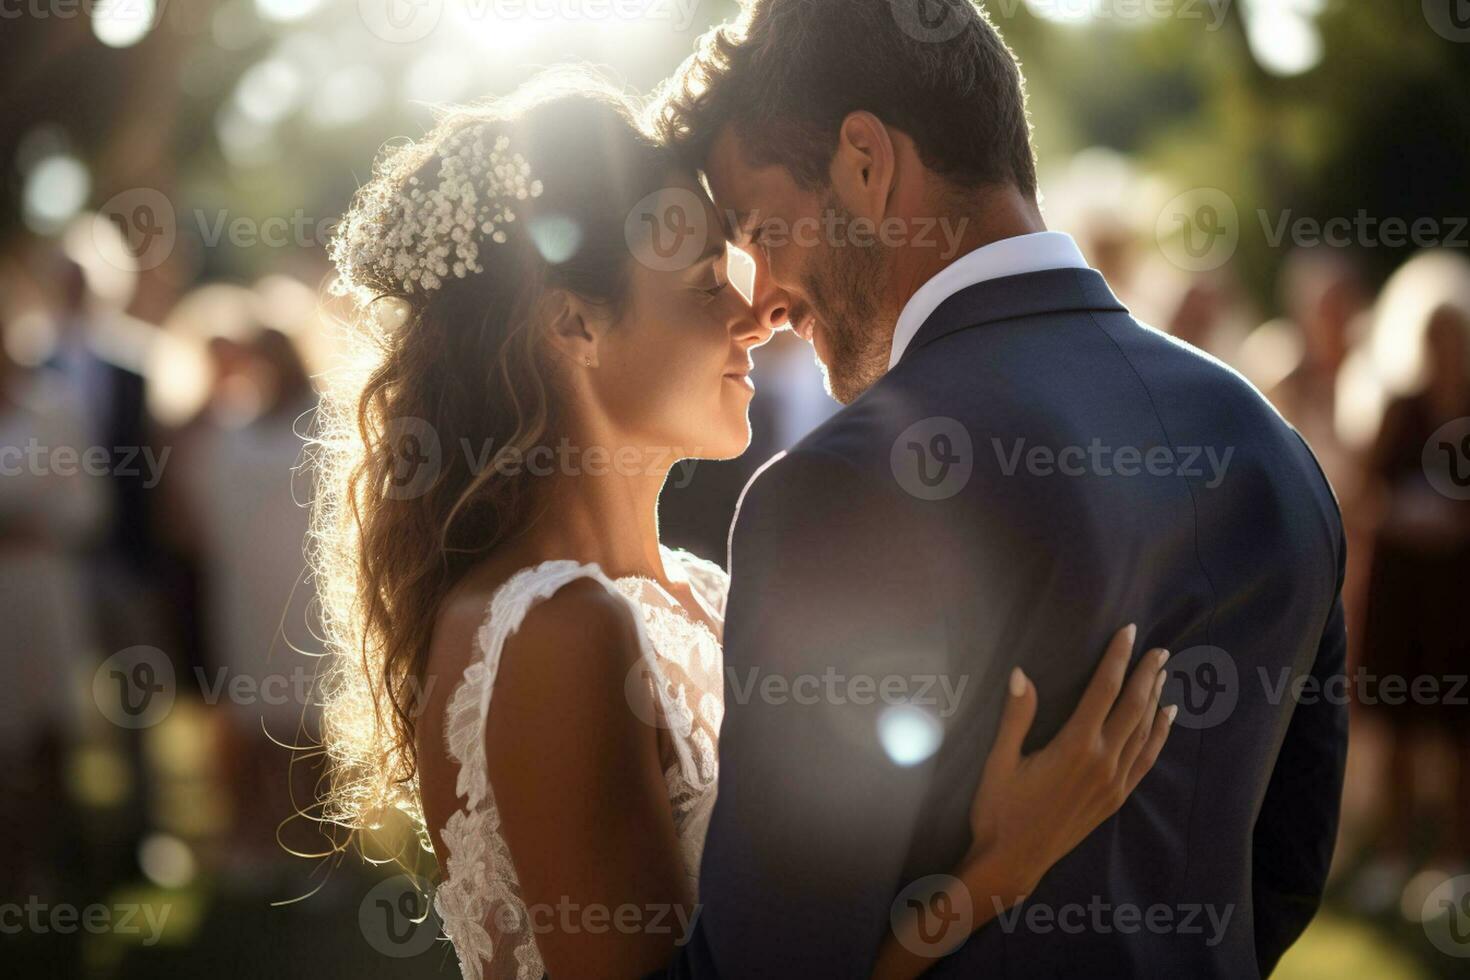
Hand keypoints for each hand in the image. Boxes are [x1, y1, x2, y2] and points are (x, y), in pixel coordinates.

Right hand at [964, 624, 1174, 900]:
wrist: (1013, 862)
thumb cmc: (999, 809)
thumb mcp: (999, 761)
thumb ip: (1016, 716)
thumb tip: (1021, 673)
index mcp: (1074, 746)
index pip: (1103, 690)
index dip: (1117, 658)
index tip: (1129, 632)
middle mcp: (1102, 761)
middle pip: (1133, 707)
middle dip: (1147, 674)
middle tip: (1159, 648)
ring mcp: (1113, 782)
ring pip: (1144, 732)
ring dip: (1155, 700)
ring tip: (1163, 673)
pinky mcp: (1115, 798)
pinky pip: (1146, 760)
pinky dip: (1159, 736)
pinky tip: (1166, 719)